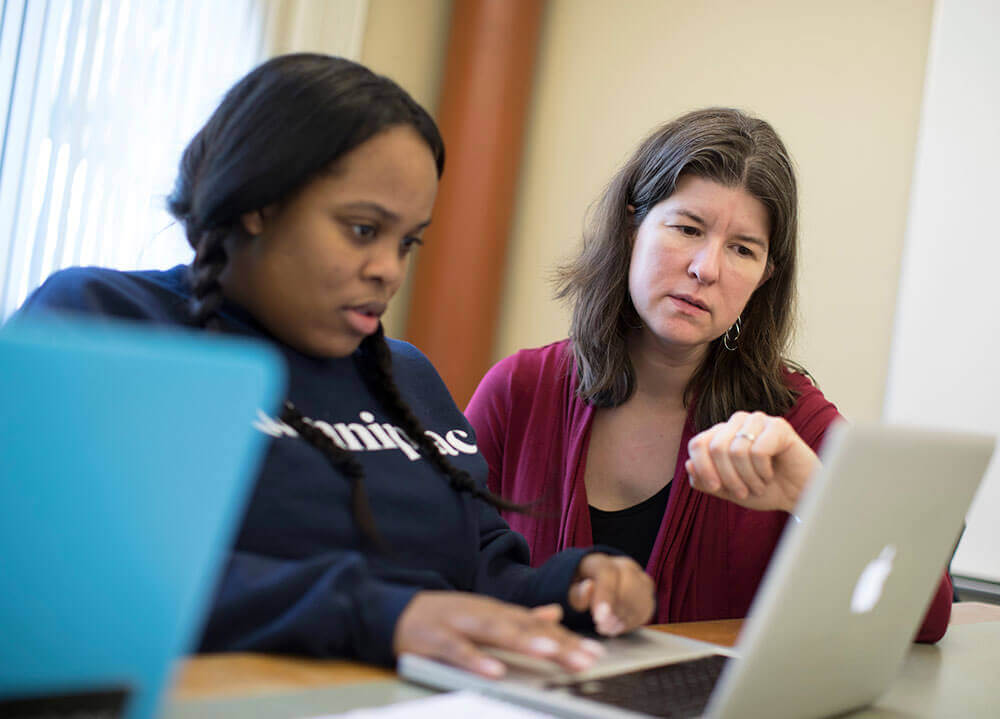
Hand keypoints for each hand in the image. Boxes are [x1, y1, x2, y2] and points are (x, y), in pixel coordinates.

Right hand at [393, 591, 604, 677]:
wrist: (392, 612)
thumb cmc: (443, 618)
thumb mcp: (483, 615)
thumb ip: (518, 618)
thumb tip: (553, 614)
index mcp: (496, 611)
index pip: (537, 626)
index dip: (566, 639)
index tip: (595, 653)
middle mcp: (482, 613)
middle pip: (524, 628)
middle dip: (556, 643)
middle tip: (585, 659)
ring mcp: (458, 624)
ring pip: (495, 632)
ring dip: (524, 642)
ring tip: (551, 654)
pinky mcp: (434, 638)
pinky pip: (457, 651)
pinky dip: (476, 660)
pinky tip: (495, 671)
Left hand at [568, 553, 654, 635]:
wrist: (595, 582)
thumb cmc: (580, 588)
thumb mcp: (571, 591)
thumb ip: (577, 592)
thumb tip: (588, 587)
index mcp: (600, 561)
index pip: (608, 573)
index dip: (605, 596)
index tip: (598, 618)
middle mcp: (623, 565)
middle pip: (629, 585)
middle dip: (616, 611)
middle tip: (602, 627)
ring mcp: (639, 576)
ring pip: (640, 598)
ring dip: (624, 619)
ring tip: (608, 628)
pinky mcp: (648, 591)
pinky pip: (647, 608)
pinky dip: (633, 622)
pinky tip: (618, 626)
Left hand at [685, 411, 820, 512]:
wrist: (798, 496)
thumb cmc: (764, 490)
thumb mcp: (728, 490)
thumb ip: (705, 481)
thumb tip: (688, 465)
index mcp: (721, 434)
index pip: (698, 443)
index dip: (703, 468)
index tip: (716, 488)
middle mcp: (737, 422)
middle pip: (715, 448)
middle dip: (728, 478)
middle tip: (743, 492)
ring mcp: (758, 421)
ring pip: (736, 450)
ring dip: (748, 478)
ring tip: (759, 485)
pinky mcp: (778, 426)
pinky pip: (758, 450)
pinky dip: (763, 471)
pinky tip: (771, 474)